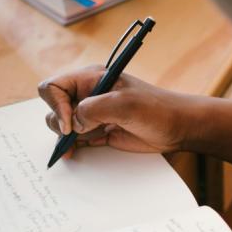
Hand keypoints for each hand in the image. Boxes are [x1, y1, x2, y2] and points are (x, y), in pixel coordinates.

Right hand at [38, 65, 196, 159]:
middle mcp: (88, 95)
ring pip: (62, 125)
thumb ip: (92, 110)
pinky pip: (76, 139)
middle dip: (58, 123)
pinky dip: (72, 146)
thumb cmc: (157, 109)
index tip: (69, 122)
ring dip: (64, 137)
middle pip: (54, 107)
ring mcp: (93, 114)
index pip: (54, 87)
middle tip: (73, 135)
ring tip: (73, 147)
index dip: (55, 105)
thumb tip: (72, 123)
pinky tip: (74, 152)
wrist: (178, 127)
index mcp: (90, 79)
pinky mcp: (100, 131)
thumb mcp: (124, 104)